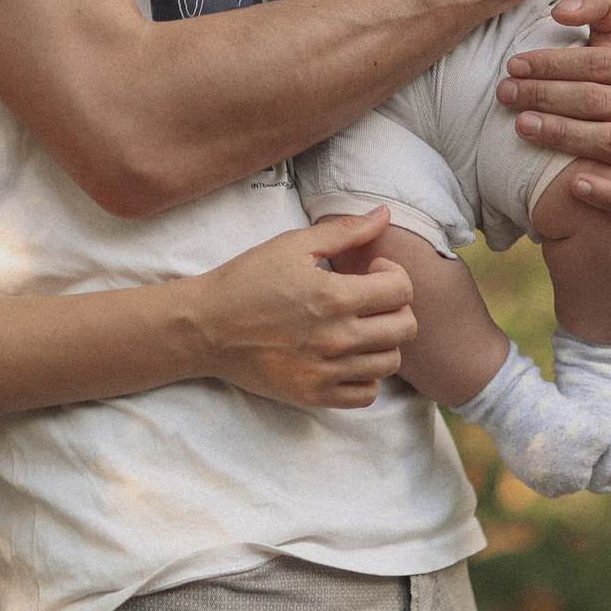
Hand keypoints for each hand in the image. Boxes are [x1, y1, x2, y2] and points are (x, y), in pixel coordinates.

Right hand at [189, 210, 417, 407]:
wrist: (206, 327)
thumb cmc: (247, 280)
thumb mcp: (293, 245)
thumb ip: (344, 231)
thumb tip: (384, 214)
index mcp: (334, 296)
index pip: (401, 290)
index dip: (394, 274)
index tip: (374, 270)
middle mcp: (337, 338)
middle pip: (404, 328)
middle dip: (396, 306)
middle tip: (372, 298)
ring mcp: (326, 372)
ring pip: (390, 362)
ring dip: (384, 341)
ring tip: (361, 326)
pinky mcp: (313, 396)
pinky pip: (366, 394)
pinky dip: (366, 376)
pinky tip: (350, 357)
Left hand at [499, 0, 610, 214]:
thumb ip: (595, 0)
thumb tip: (562, 12)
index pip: (599, 64)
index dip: (552, 63)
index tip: (512, 64)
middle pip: (599, 102)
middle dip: (546, 97)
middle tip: (505, 95)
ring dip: (562, 136)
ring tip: (521, 126)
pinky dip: (609, 192)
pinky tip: (575, 185)